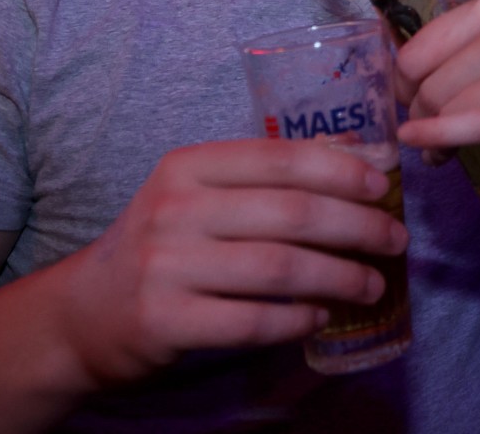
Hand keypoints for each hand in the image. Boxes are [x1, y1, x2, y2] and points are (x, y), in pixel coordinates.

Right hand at [54, 138, 407, 387]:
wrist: (84, 312)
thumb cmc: (162, 246)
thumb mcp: (194, 196)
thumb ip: (256, 183)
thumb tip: (352, 171)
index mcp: (187, 166)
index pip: (280, 158)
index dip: (341, 170)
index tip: (383, 186)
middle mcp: (175, 209)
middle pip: (291, 214)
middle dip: (358, 227)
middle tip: (395, 241)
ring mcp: (167, 266)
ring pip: (280, 269)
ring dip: (340, 278)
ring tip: (372, 285)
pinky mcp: (164, 321)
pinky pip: (252, 321)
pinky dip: (297, 320)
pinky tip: (320, 317)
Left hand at [395, 0, 479, 171]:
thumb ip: (462, 46)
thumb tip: (400, 77)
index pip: (417, 51)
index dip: (404, 84)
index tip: (408, 102)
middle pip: (429, 85)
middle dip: (419, 117)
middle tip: (429, 135)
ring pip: (448, 109)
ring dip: (434, 140)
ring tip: (442, 151)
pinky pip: (474, 124)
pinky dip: (440, 138)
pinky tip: (426, 149)